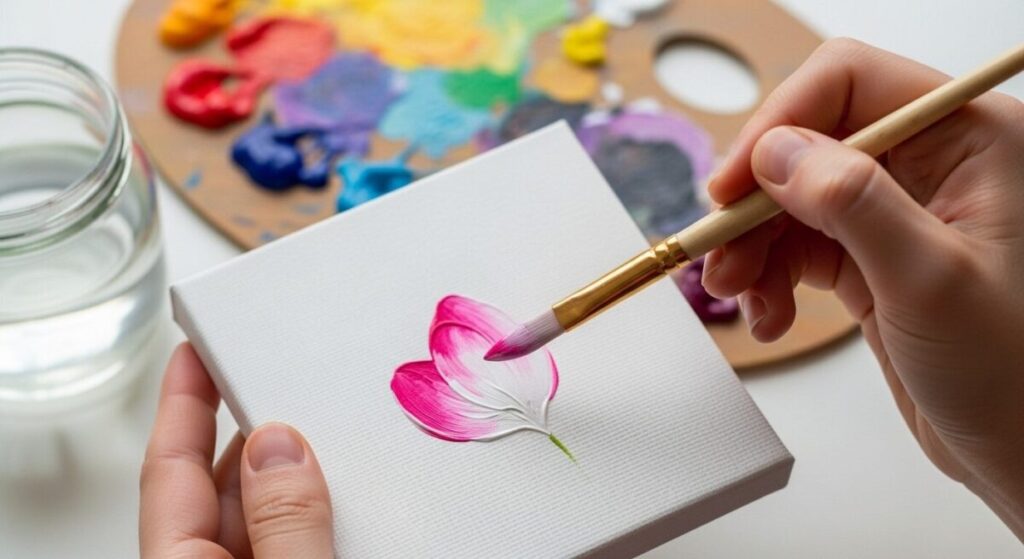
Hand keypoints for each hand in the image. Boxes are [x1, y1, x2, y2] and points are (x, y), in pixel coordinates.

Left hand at [140, 343, 334, 556]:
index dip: (181, 401)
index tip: (194, 350)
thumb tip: (279, 445)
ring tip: (338, 437)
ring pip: (261, 516)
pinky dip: (315, 514)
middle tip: (287, 379)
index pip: (169, 468)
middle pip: (220, 488)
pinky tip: (352, 495)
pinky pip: (291, 542)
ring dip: (297, 477)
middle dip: (256, 431)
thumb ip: (285, 519)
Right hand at [702, 38, 1023, 538]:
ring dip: (752, 248)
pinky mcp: (870, 255)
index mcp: (968, 138)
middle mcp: (930, 163)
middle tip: (720, 256)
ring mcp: (896, 210)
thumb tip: (778, 153)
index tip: (732, 187)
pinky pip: (796, 245)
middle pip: (806, 143)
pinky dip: (768, 277)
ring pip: (790, 198)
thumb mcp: (931, 283)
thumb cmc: (1017, 375)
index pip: (847, 84)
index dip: (778, 125)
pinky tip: (771, 315)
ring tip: (741, 298)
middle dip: (754, 203)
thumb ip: (854, 205)